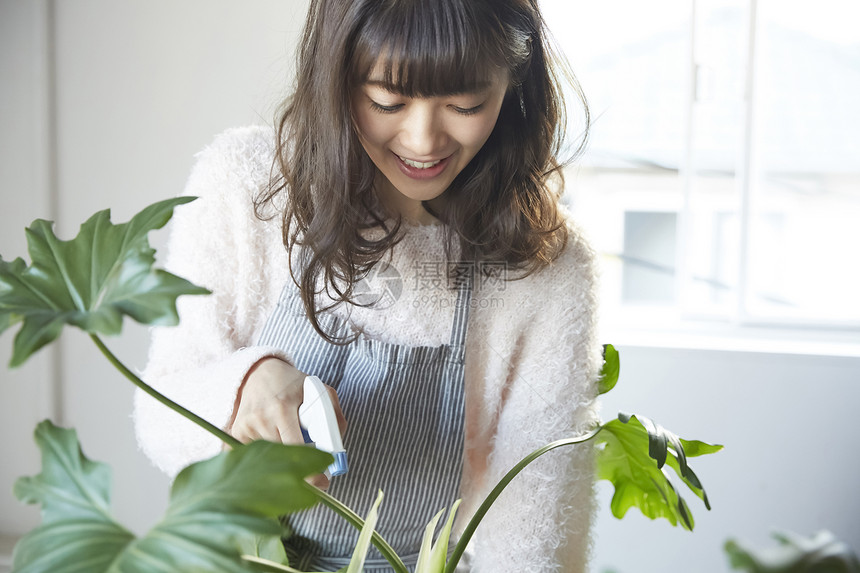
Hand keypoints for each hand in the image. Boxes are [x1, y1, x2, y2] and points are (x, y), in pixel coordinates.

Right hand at [226, 357, 345, 488]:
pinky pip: (251, 458)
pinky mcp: (235, 433)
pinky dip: (263, 461)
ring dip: (281, 461)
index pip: (296, 448)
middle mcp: (261, 418)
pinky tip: (270, 454)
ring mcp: (245, 427)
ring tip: (289, 448)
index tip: (321, 482)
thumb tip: (338, 449)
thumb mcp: (319, 390)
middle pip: (281, 459)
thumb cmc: (293, 385)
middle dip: (297, 470)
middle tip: (312, 478)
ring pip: (269, 459)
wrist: (259, 373)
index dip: (309, 469)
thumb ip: (334, 415)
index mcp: (282, 408)